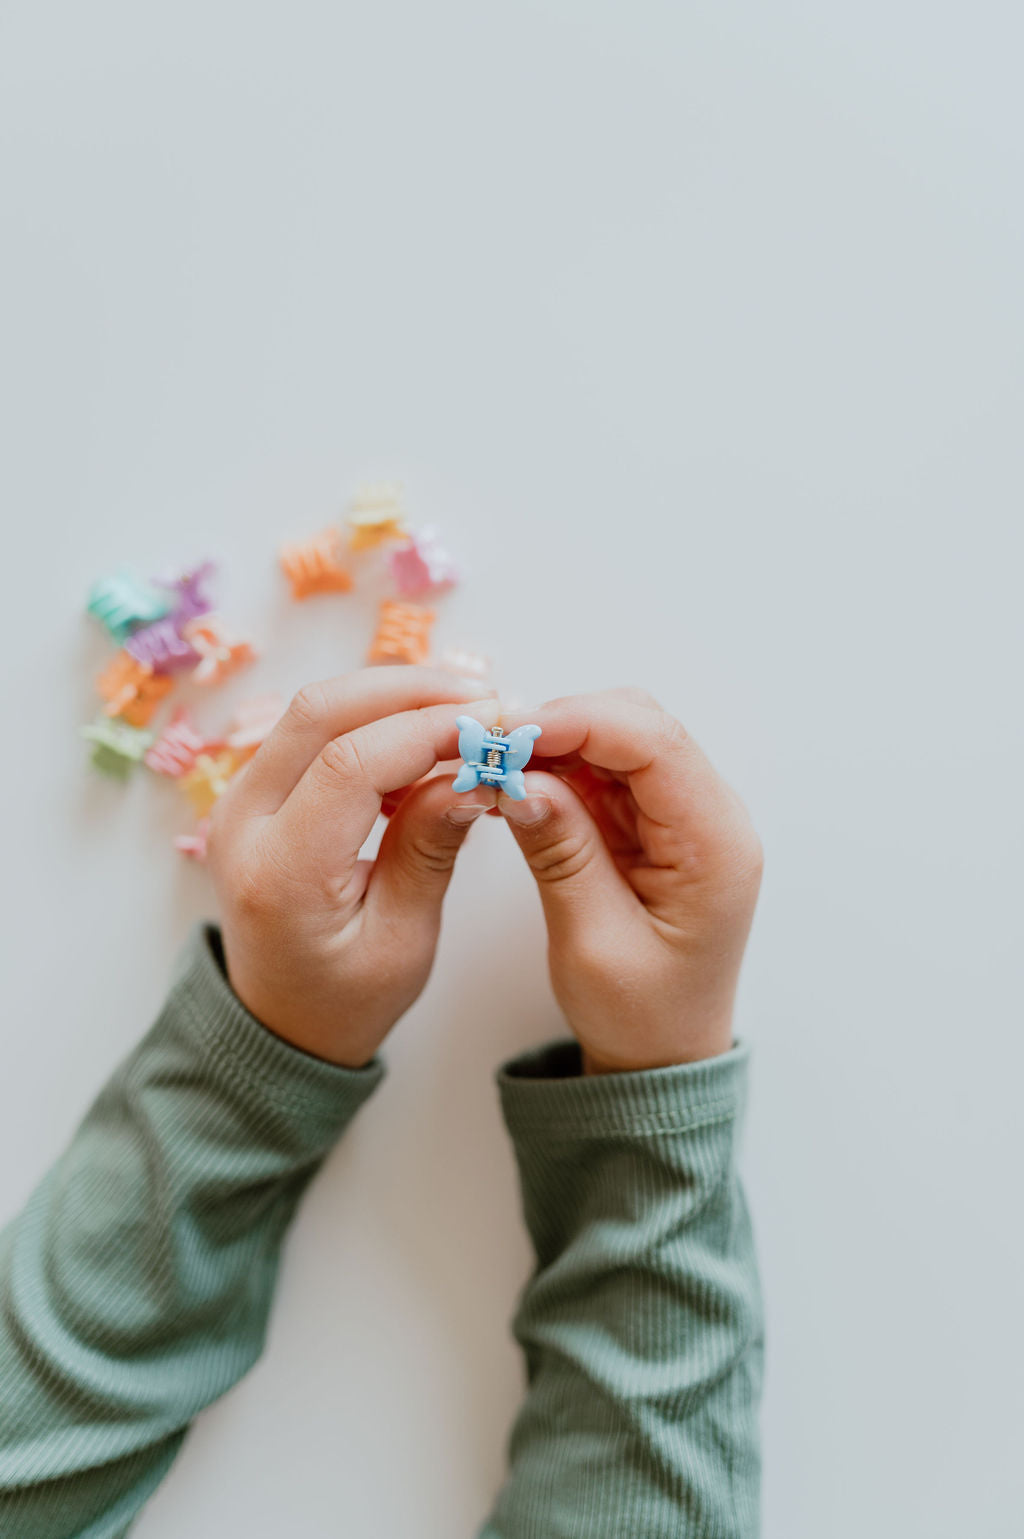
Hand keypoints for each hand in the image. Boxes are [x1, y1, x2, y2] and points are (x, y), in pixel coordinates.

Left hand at [206, 668, 498, 1066]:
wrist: (278, 1022)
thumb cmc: (343, 999)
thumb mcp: (403, 940)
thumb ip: (430, 850)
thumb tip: (473, 776)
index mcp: (281, 873)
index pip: (350, 764)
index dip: (427, 729)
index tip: (494, 724)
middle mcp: (242, 824)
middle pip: (320, 712)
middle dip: (409, 690)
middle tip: (484, 699)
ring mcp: (239, 801)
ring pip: (314, 710)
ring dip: (391, 696)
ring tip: (463, 715)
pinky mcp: (254, 792)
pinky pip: (311, 731)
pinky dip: (371, 719)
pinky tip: (422, 740)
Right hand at [497, 689, 762, 1072]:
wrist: (663, 1057)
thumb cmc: (641, 1014)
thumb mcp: (592, 941)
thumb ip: (561, 853)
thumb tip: (520, 778)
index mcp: (716, 845)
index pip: (654, 744)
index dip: (579, 721)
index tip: (509, 731)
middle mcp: (711, 818)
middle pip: (639, 726)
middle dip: (563, 724)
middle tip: (490, 747)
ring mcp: (684, 817)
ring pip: (618, 740)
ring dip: (556, 745)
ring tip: (495, 767)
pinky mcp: (655, 825)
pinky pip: (606, 772)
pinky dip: (560, 769)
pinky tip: (518, 785)